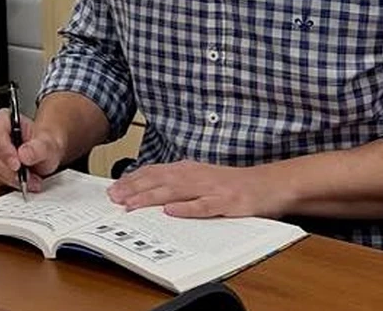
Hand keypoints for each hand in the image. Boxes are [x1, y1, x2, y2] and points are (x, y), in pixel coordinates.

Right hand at [0, 108, 66, 191]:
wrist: (43, 156)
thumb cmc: (43, 146)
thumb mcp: (48, 146)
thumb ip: (38, 148)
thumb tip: (24, 154)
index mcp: (5, 119)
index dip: (4, 150)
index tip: (17, 165)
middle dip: (7, 168)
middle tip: (25, 177)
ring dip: (7, 177)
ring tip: (27, 180)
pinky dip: (5, 181)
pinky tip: (19, 181)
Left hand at [107, 160, 290, 217]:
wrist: (268, 184)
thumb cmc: (231, 185)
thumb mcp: (199, 179)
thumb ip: (175, 183)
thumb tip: (145, 190)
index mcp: (188, 170)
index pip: (154, 172)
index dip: (132, 180)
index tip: (114, 189)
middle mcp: (196, 176)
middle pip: (160, 181)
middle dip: (135, 189)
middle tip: (115, 198)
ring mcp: (211, 189)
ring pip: (177, 192)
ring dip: (152, 198)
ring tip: (133, 204)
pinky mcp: (227, 202)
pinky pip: (205, 206)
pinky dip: (188, 209)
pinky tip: (172, 212)